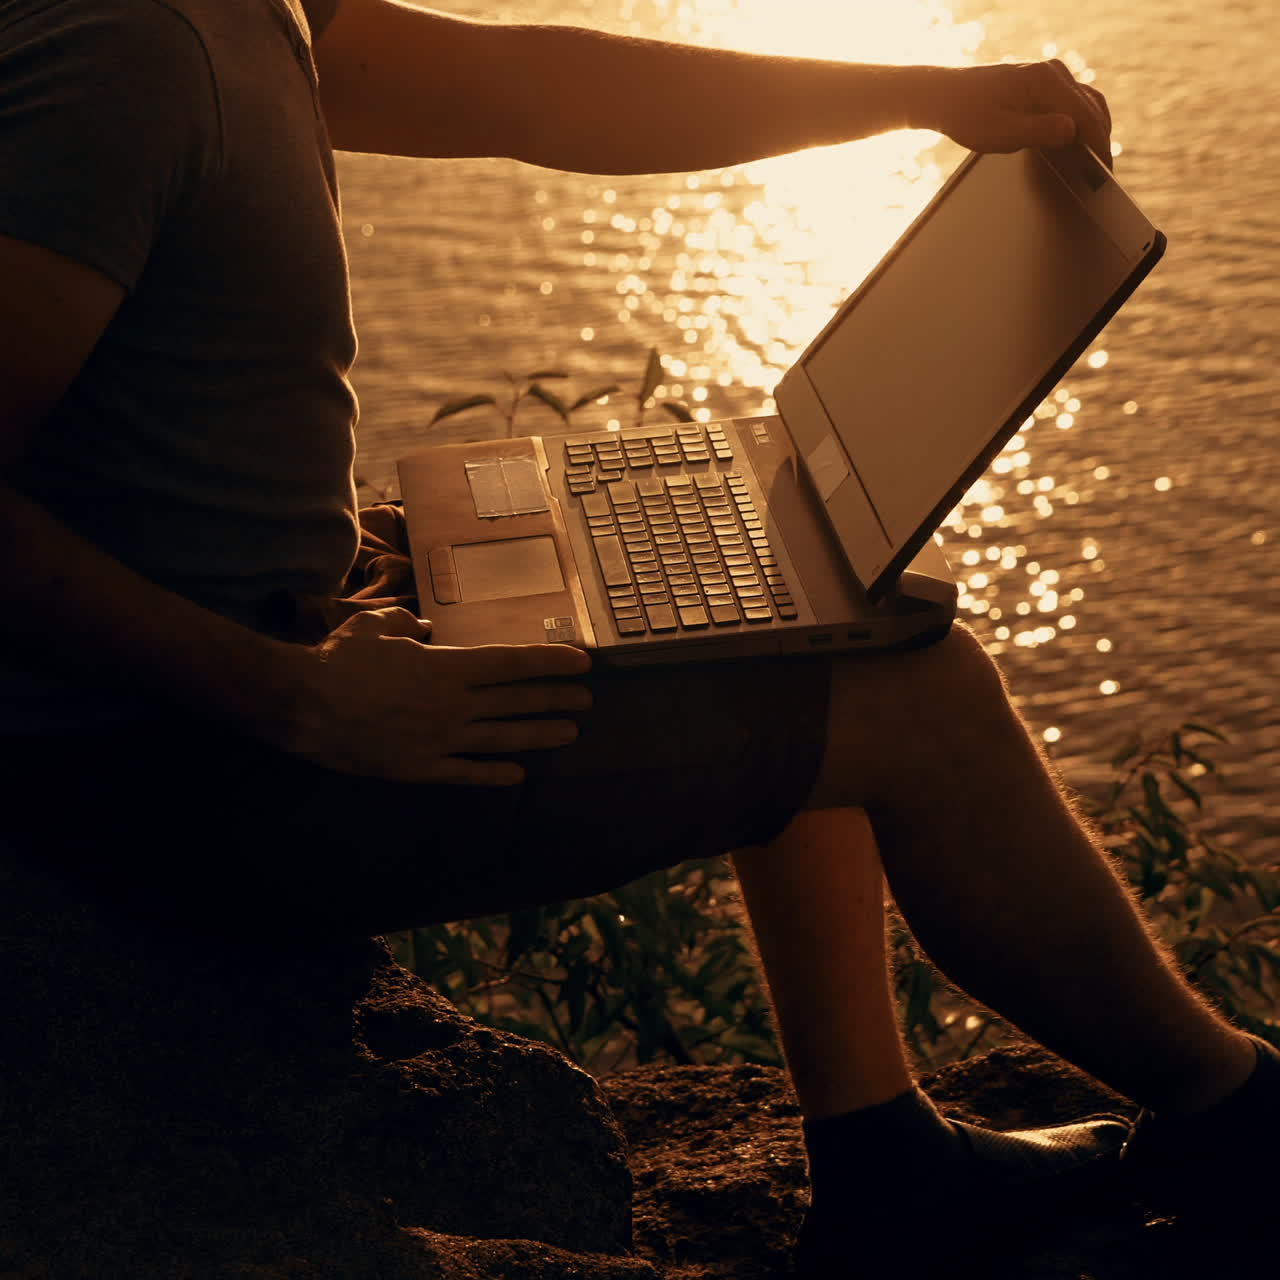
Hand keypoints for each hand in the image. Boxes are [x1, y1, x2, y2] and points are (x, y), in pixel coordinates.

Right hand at [280, 607, 592, 784]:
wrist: (303, 705)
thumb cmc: (339, 659)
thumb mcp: (376, 626)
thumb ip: (408, 624)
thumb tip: (425, 629)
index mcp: (447, 667)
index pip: (513, 663)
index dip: (551, 663)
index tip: (583, 663)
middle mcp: (454, 705)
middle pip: (517, 701)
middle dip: (556, 698)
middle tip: (587, 699)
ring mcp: (440, 740)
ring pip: (503, 739)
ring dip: (539, 734)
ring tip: (569, 732)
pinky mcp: (420, 768)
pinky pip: (466, 773)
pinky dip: (493, 774)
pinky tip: (517, 774)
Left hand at [917, 60, 1112, 165]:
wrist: (946, 96)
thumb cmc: (968, 115)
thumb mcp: (1001, 133)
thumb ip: (1038, 132)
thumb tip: (1073, 132)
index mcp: (1045, 81)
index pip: (1085, 115)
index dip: (1098, 145)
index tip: (1104, 171)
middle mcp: (1054, 73)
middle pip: (1092, 108)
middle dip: (1101, 140)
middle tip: (1104, 173)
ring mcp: (1051, 76)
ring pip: (1087, 103)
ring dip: (1094, 130)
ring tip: (1095, 162)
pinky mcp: (1044, 85)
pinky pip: (1074, 103)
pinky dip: (1082, 123)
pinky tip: (1080, 144)